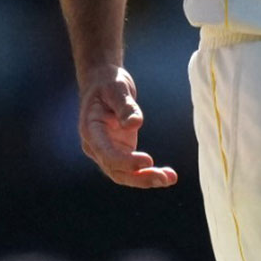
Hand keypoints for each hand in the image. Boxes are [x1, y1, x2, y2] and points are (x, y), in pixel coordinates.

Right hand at [76, 65, 177, 188]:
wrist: (103, 81)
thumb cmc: (108, 83)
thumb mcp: (117, 88)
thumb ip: (125, 106)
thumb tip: (135, 124)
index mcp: (90, 130)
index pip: (106, 153)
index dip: (125, 161)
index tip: (148, 161)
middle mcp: (96, 146)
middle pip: (115, 170)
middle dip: (139, 177)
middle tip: (162, 178)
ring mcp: (108, 151)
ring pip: (124, 174)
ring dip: (146, 179)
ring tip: (170, 178)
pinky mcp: (120, 151)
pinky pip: (133, 168)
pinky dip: (148, 173)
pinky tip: (168, 176)